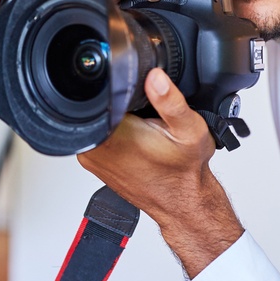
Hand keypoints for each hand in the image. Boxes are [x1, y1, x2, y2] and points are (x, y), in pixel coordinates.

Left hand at [76, 68, 243, 277]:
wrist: (182, 204)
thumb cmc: (184, 172)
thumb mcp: (188, 129)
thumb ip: (170, 100)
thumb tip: (155, 76)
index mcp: (111, 134)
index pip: (104, 91)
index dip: (124, 85)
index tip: (146, 101)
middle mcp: (94, 147)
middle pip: (100, 103)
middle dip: (122, 102)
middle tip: (148, 119)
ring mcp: (90, 157)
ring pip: (99, 118)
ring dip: (118, 117)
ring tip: (144, 131)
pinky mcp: (94, 163)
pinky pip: (100, 134)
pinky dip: (116, 131)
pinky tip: (137, 140)